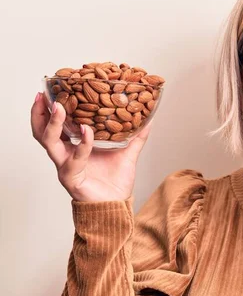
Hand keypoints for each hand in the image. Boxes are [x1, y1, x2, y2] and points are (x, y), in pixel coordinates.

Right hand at [31, 92, 153, 201]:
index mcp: (74, 147)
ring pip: (49, 142)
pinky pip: (74, 159)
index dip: (50, 109)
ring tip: (59, 107)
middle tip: (44, 95)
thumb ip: (136, 136)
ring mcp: (65, 166)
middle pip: (41, 131)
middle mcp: (65, 155)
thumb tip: (149, 118)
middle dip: (41, 112)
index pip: (56, 125)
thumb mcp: (127, 153)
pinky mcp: (72, 178)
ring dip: (53, 123)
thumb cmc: (115, 182)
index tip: (52, 90)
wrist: (116, 206)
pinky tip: (88, 131)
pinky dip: (82, 144)